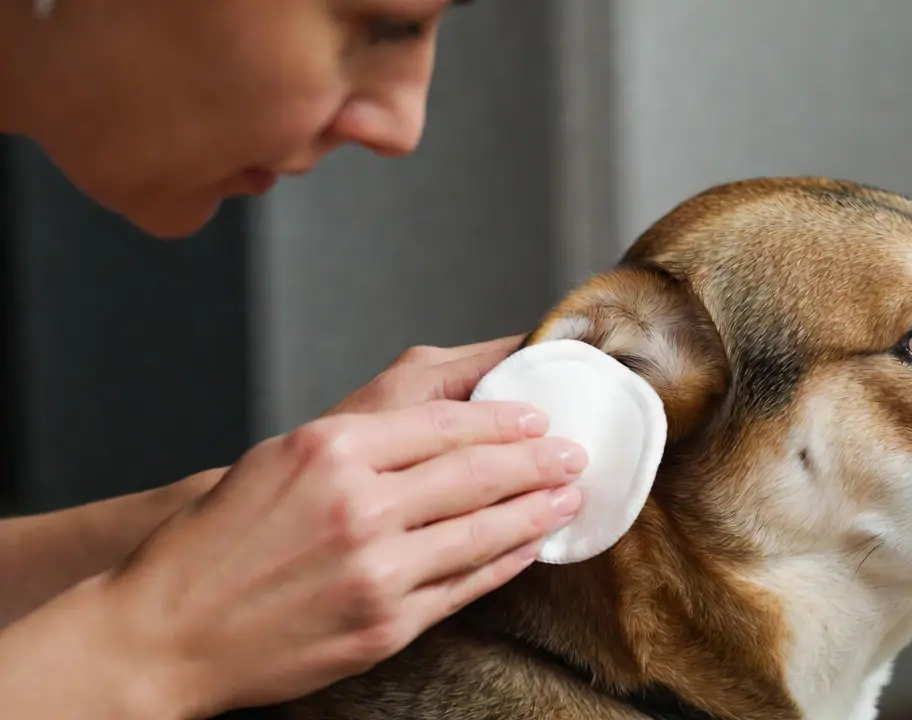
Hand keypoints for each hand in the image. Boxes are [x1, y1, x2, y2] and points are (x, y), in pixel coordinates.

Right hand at [98, 336, 585, 717]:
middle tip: (575, 452)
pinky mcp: (385, 624)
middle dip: (539, 459)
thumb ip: (364, 433)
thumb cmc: (220, 538)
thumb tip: (446, 419)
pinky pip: (466, 586)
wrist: (168, 631)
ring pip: (484, 531)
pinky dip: (506, 562)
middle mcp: (360, 506)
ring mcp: (377, 570)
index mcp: (332, 450)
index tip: (539, 417)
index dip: (506, 418)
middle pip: (478, 472)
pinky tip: (530, 546)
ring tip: (569, 496)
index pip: (447, 423)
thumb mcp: (282, 455)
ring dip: (537, 511)